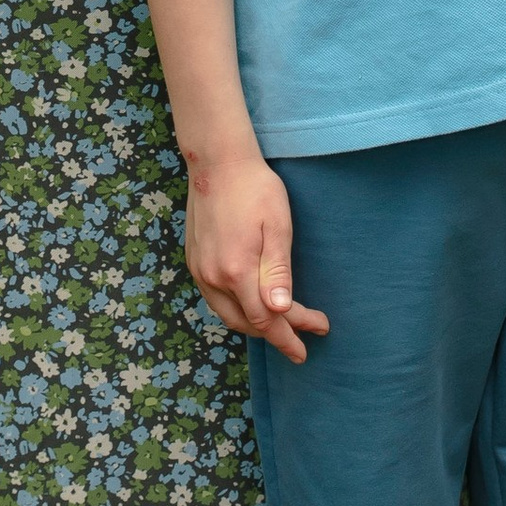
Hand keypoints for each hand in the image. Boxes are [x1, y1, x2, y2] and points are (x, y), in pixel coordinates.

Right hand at [183, 149, 328, 363]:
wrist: (217, 162)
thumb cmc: (256, 189)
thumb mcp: (277, 226)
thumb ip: (278, 272)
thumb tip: (280, 311)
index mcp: (237, 270)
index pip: (266, 319)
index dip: (289, 335)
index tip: (311, 342)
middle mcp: (213, 277)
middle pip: (247, 323)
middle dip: (277, 334)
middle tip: (303, 335)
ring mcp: (200, 271)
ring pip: (228, 315)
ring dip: (255, 326)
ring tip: (281, 327)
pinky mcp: (194, 262)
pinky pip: (215, 300)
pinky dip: (236, 311)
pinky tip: (250, 306)